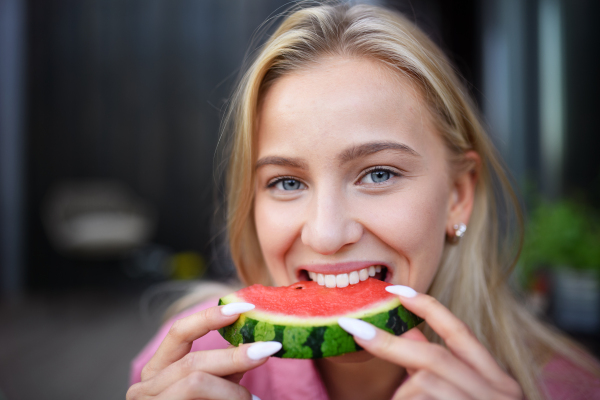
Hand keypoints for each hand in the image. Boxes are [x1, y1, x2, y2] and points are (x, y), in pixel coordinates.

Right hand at [126, 303, 278, 399]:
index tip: (244, 308)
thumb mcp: (215, 389)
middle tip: (269, 350)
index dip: (209, 317)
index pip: (179, 333)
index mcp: (158, 370)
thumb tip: (258, 341)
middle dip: (235, 357)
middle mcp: (144, 388)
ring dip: (231, 394)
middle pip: (193, 363)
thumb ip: (226, 368)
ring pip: (195, 384)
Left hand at [338, 286, 522, 399]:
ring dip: (403, 397)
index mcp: (497, 381)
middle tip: (352, 328)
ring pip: (421, 388)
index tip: (395, 290)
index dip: (427, 308)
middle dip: (388, 343)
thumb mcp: (466, 393)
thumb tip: (404, 336)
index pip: (460, 333)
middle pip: (432, 358)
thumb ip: (438, 367)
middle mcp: (497, 393)